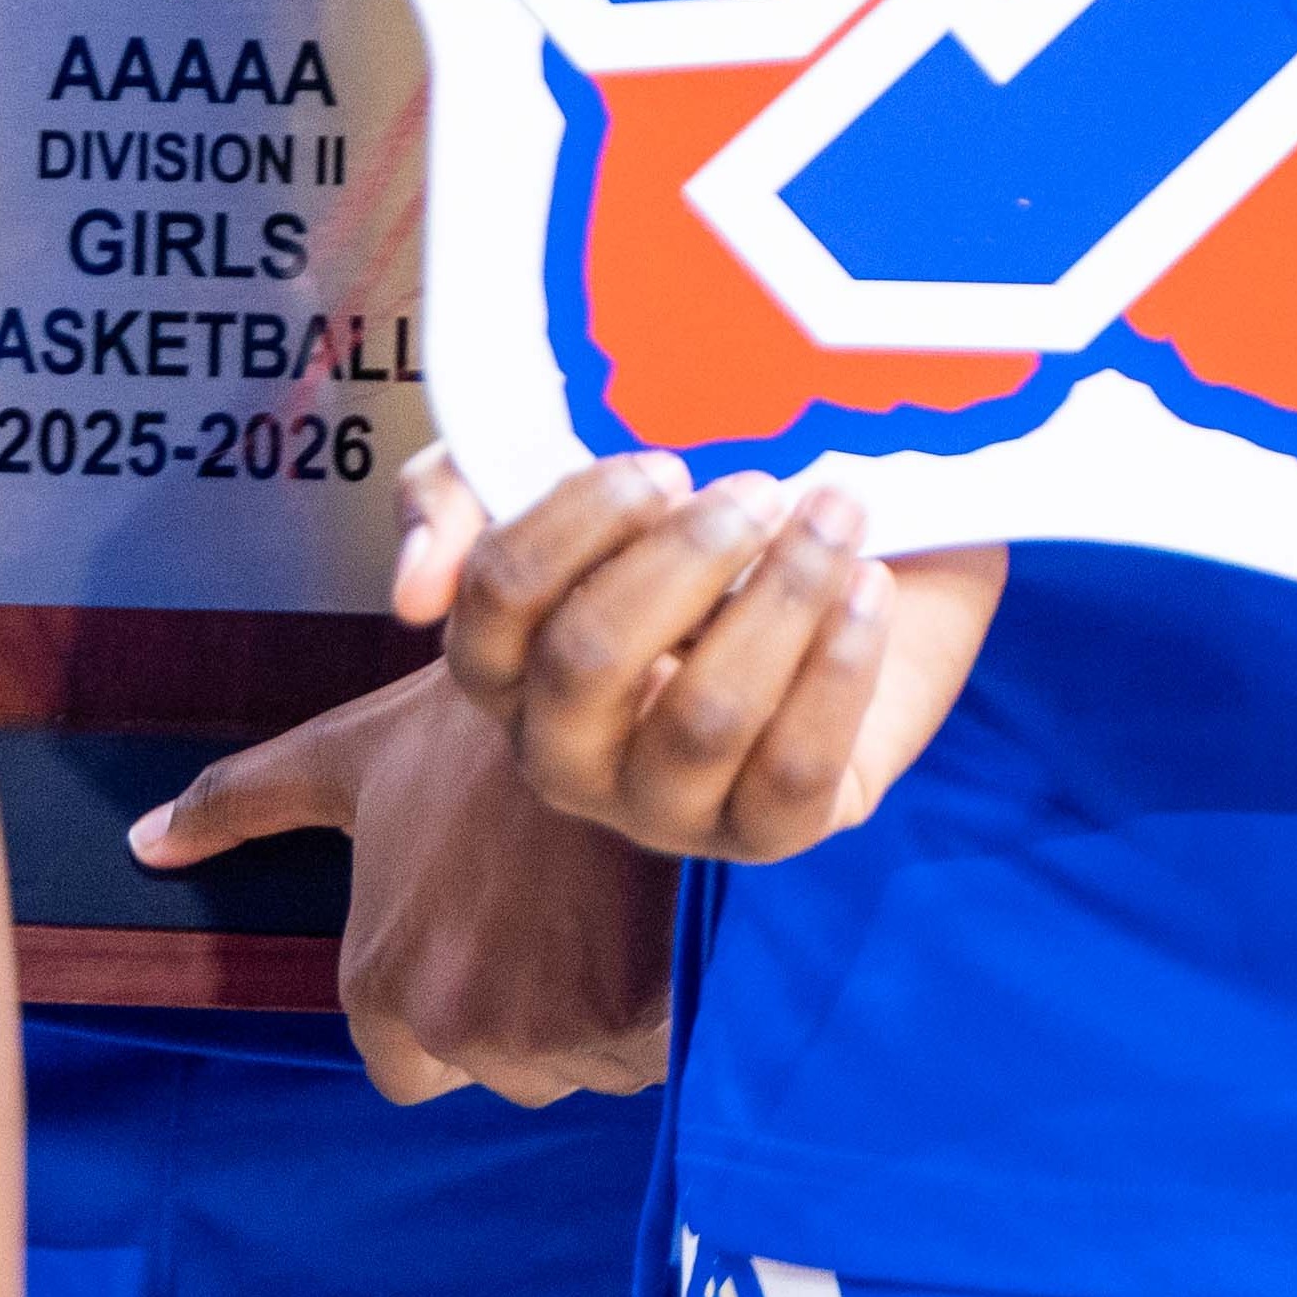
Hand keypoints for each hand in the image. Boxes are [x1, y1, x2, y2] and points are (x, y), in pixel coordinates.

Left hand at [125, 664, 671, 1105]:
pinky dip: (674, 1005)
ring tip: (636, 908)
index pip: (412, 1067)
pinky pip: (657, 1053)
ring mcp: (547, 1030)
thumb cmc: (488, 720)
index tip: (506, 936)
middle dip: (546, 1010)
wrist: (632, 681)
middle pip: (509, 1069)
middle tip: (583, 912)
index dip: (458, 1009)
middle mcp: (451, 1025)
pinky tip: (682, 923)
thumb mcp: (359, 748)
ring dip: (615, 1010)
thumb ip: (247, 800)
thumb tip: (143, 840)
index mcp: (379, 982)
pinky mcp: (637, 1018)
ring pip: (589, 1064)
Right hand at [401, 442, 1003, 863]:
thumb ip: (461, 490)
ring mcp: (665, 806)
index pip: (493, 604)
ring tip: (838, 514)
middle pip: (589, 661)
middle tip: (762, 490)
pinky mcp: (769, 832)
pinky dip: (839, 666)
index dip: (578, 523)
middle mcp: (570, 752)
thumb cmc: (716, 525)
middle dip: (685, 558)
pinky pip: (794, 770)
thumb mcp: (586, 483)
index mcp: (512, 670)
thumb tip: (413, 592)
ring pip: (702, 718)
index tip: (667, 464)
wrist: (884, 562)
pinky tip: (867, 589)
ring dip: (781, 595)